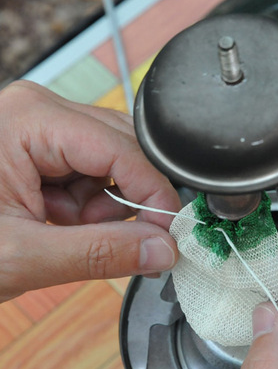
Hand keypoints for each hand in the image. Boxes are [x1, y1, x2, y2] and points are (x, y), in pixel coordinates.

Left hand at [0, 80, 179, 301]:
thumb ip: (100, 253)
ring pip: (115, 164)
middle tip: (117, 238)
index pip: (124, 150)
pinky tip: (64, 221)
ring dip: (106, 206)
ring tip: (68, 230)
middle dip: (127, 200)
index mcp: (32, 120)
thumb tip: (162, 249)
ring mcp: (47, 130)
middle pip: (125, 150)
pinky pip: (97, 174)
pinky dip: (92, 206)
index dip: (153, 194)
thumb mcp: (20, 254)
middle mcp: (43, 114)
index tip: (166, 234)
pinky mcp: (49, 150)